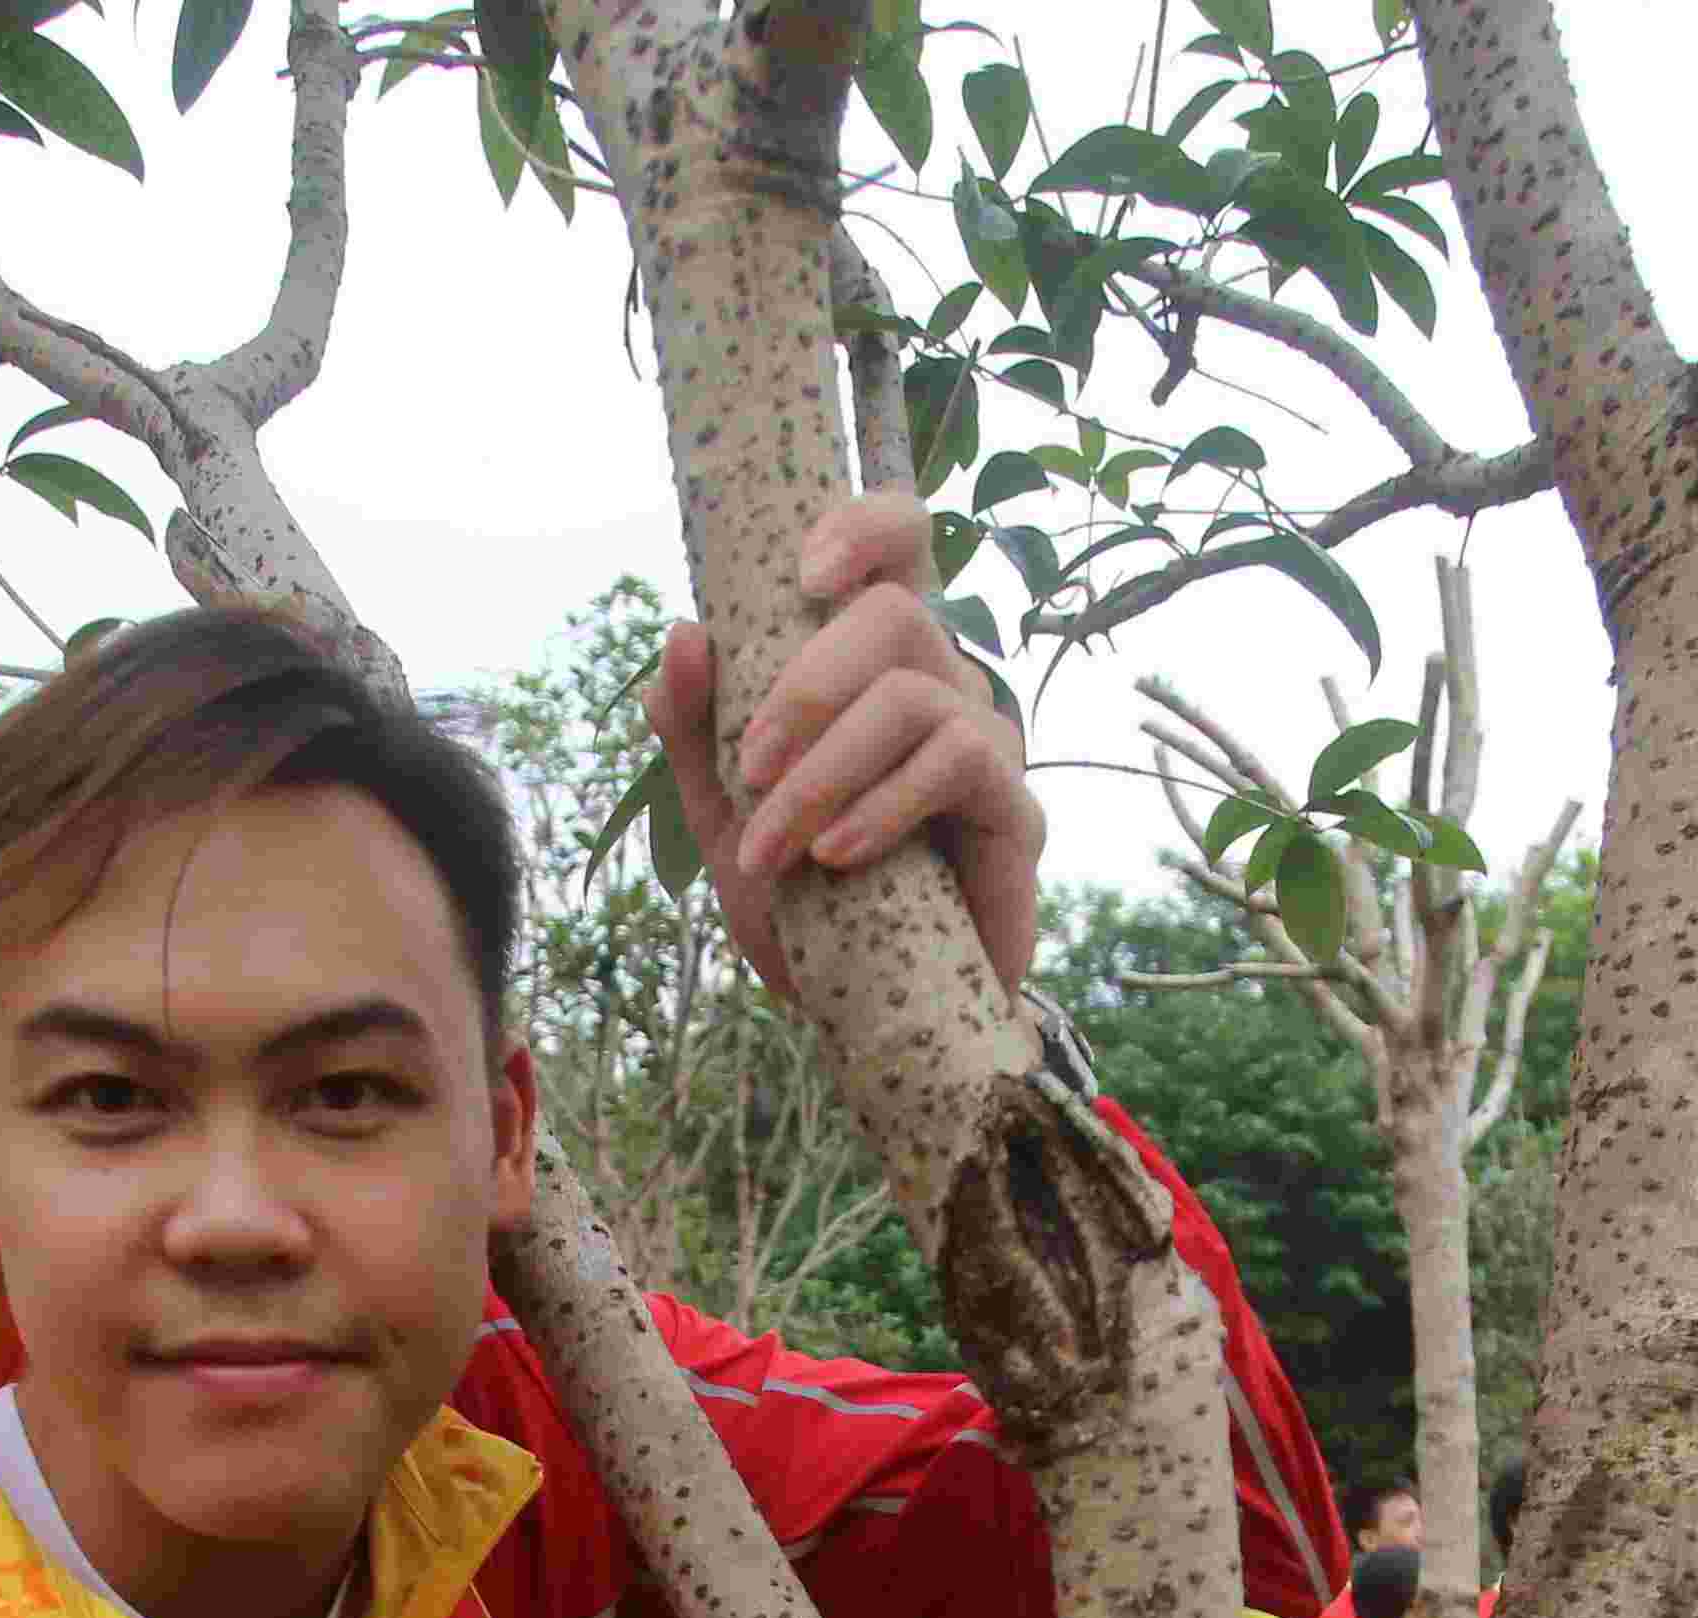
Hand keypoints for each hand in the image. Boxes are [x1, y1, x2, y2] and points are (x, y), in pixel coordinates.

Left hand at [646, 493, 1040, 1003]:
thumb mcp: (724, 815)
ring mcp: (987, 741)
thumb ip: (696, 729)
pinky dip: (881, 805)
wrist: (868, 1010)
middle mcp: (942, 682)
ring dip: (825, 769)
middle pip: (898, 611)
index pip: (902, 544)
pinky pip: (955, 762)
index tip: (802, 573)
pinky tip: (836, 855)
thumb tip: (683, 633)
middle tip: (749, 769)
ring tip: (775, 845)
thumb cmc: (806, 900)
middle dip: (807, 687)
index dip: (865, 527)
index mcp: (877, 662)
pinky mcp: (1015, 811)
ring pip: (916, 694)